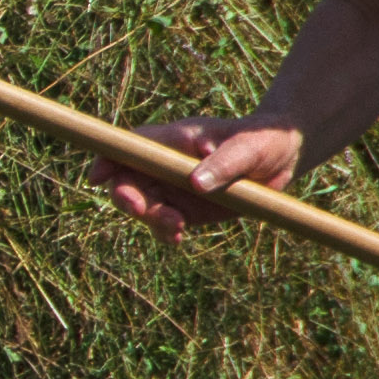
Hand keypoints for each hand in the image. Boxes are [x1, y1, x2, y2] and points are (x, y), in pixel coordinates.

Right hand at [105, 117, 298, 241]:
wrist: (280, 158)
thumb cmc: (262, 140)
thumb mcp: (247, 149)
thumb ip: (223, 164)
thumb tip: (196, 184)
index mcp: (175, 139)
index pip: (132, 145)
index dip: (109, 158)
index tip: (98, 177)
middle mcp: (167, 163)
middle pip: (129, 179)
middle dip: (128, 198)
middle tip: (140, 212)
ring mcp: (174, 187)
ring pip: (144, 206)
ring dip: (151, 220)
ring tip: (175, 229)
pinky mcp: (186, 209)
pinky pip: (164, 223)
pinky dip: (164, 233)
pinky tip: (175, 238)